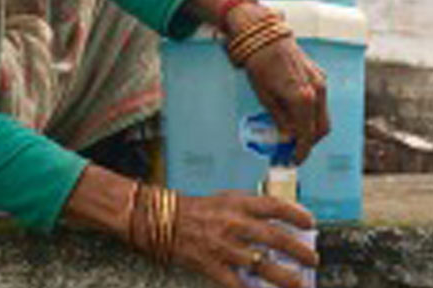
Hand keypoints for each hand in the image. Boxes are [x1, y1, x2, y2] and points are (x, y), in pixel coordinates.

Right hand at [132, 189, 318, 287]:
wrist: (164, 220)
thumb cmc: (197, 209)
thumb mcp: (225, 199)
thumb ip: (250, 207)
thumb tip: (278, 217)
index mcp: (237, 205)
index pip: (274, 206)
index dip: (295, 214)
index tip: (310, 223)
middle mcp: (234, 224)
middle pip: (275, 238)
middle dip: (298, 250)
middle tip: (312, 259)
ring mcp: (224, 247)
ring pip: (262, 266)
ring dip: (285, 278)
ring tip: (300, 285)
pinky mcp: (213, 266)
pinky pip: (237, 285)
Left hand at [243, 34, 328, 162]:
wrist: (265, 36)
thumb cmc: (260, 64)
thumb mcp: (264, 96)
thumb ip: (279, 119)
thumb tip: (287, 138)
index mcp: (302, 99)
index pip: (307, 134)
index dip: (302, 151)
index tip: (294, 160)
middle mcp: (317, 91)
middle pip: (321, 129)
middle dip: (309, 142)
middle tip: (293, 150)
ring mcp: (321, 82)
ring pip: (323, 116)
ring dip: (312, 128)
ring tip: (294, 134)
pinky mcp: (320, 76)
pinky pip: (321, 102)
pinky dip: (313, 113)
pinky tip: (297, 115)